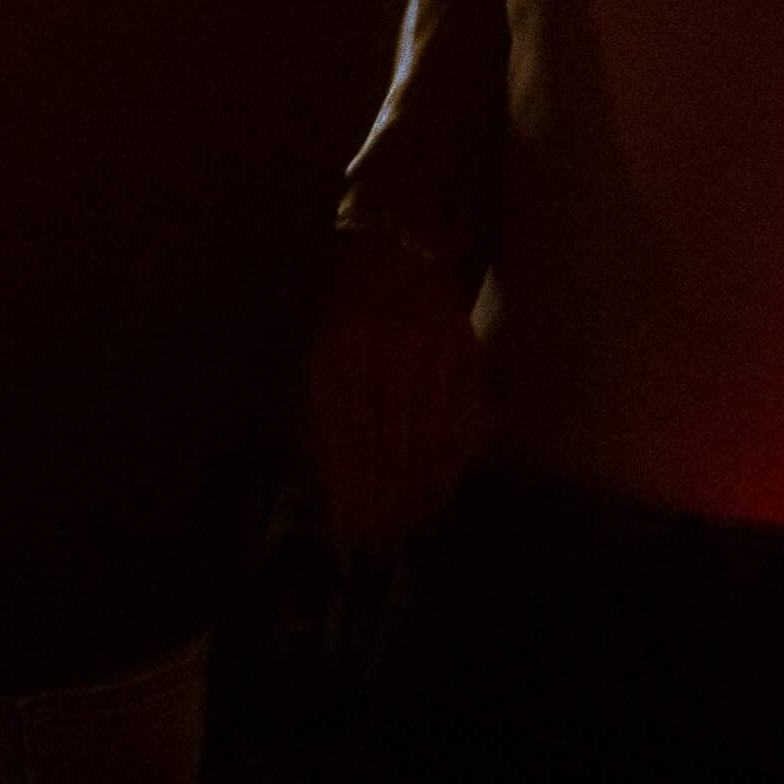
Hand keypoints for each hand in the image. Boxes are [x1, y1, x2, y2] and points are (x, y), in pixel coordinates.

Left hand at [304, 221, 487, 555]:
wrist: (399, 242)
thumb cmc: (348, 304)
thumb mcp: (319, 349)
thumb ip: (321, 409)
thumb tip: (329, 478)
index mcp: (337, 353)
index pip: (344, 440)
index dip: (350, 493)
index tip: (351, 538)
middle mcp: (383, 352)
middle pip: (386, 444)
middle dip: (383, 500)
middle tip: (381, 541)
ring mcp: (429, 351)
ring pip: (427, 436)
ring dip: (419, 488)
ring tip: (409, 525)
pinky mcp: (464, 350)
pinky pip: (462, 417)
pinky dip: (453, 459)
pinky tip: (443, 488)